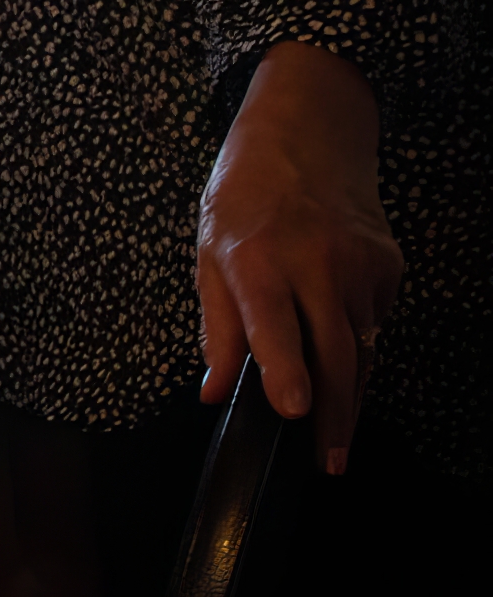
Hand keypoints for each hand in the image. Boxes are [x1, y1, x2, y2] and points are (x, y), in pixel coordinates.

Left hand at [197, 42, 403, 472]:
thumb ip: (215, 327)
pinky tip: (339, 343)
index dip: (286, 371)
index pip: (274, 325)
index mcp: (255, 260)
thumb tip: (212, 389)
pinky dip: (358, 343)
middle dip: (334, 415)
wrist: (306, 136)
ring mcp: (358, 265)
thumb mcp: (207, 254)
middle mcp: (314, 262)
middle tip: (328, 460)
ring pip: (361, 347)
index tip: (294, 412)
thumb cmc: (246, 195)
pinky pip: (373, 322)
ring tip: (333, 433)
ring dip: (350, 391)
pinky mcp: (388, 266)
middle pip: (334, 352)